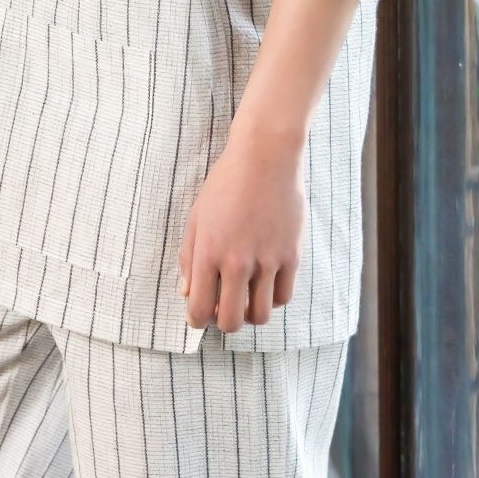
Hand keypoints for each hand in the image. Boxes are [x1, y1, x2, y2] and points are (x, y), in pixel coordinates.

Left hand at [178, 119, 304, 333]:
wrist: (265, 156)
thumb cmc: (226, 183)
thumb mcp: (196, 217)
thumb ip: (188, 258)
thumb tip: (187, 292)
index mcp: (208, 253)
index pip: (200, 309)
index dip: (198, 320)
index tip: (201, 312)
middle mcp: (237, 262)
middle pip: (231, 321)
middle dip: (224, 321)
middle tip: (224, 306)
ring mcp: (267, 260)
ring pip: (260, 315)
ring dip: (250, 312)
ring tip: (247, 295)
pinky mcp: (291, 255)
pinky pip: (283, 296)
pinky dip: (272, 298)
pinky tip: (266, 282)